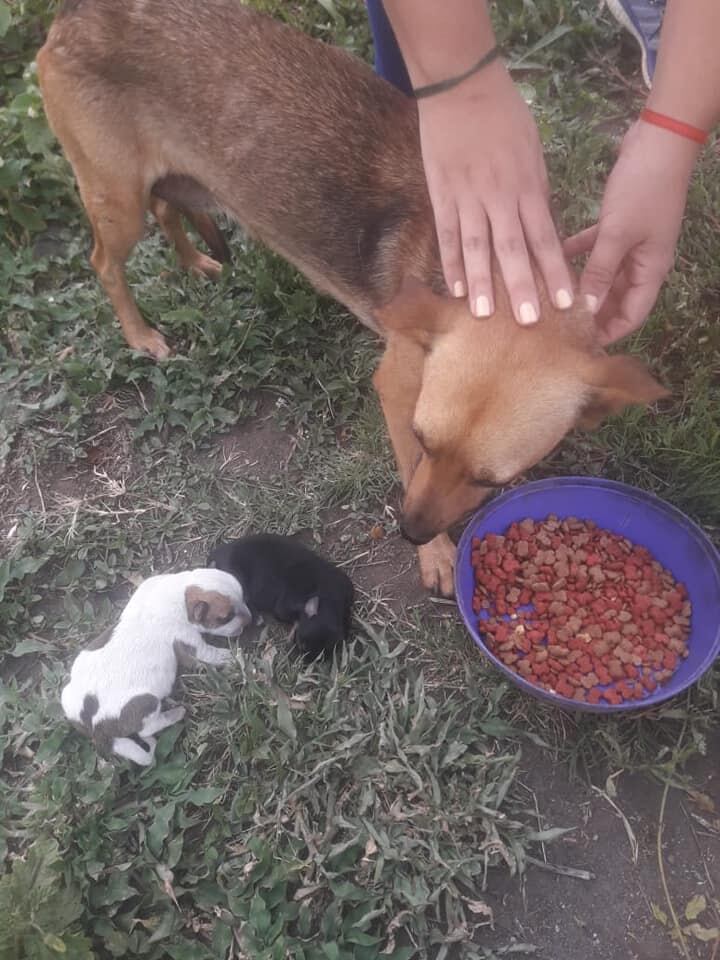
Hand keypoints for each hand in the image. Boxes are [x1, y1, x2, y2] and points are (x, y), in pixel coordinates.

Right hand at [417, 62, 572, 323]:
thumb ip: (535, 192)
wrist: (462, 86)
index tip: (567, 303)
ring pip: (478, 247)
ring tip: (485, 315)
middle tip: (530, 322)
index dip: (556, 271)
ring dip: (482, 283)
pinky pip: (448, 234)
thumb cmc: (504, 116)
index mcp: (527, 186)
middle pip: (514, 249)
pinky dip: (450, 262)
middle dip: (523, 287)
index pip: (546, 237)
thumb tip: (542, 229)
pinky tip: (453, 289)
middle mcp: (500, 197)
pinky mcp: (442, 194)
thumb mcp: (532, 152)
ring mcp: (468, 198)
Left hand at [564, 121, 696, 342]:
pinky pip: (596, 247)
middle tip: (557, 327)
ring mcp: (632, 241)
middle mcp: (643, 260)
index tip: (580, 346)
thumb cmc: (644, 187)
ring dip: (582, 284)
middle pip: (616, 299)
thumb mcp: (617, 234)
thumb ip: (600, 272)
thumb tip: (584, 308)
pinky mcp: (620, 222)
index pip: (632, 316)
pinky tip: (554, 256)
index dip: (609, 333)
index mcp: (651, 269)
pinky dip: (578, 253)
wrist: (661, 138)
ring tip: (552, 300)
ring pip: (604, 274)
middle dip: (591, 313)